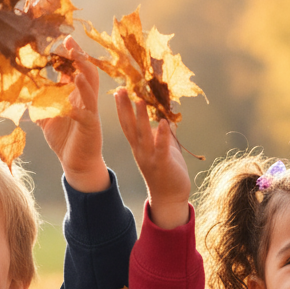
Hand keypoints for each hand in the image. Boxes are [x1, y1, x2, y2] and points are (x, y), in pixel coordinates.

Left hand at [35, 37, 108, 192]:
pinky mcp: (90, 127)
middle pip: (88, 72)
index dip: (71, 55)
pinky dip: (76, 108)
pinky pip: (84, 115)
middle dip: (80, 57)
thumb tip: (26, 90)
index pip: (76, 69)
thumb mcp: (48, 117)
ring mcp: (90, 112)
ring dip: (84, 77)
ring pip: (91, 90)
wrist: (77, 163)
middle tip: (70, 43)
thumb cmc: (64, 139)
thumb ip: (40, 102)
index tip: (64, 40)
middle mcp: (86, 100)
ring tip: (76, 65)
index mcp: (76, 95)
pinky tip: (68, 104)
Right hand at [115, 89, 189, 228]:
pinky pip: (161, 148)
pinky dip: (161, 136)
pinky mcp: (162, 164)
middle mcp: (141, 151)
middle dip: (125, 108)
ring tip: (140, 100)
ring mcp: (150, 158)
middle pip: (130, 127)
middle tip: (122, 90)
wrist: (170, 198)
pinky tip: (162, 122)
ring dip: (141, 118)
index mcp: (139, 147)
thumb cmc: (167, 173)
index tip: (119, 91)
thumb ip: (163, 136)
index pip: (127, 125)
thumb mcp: (164, 150)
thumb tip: (164, 122)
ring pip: (143, 135)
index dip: (123, 108)